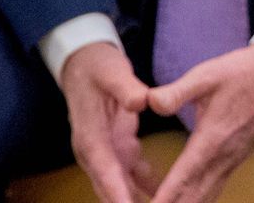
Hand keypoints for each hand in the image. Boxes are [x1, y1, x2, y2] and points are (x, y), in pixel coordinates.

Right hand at [58, 42, 156, 202]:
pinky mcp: (118, 147)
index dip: (117, 193)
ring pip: (121, 185)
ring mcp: (106, 151)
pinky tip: (167, 194)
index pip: (105, 170)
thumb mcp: (113, 71)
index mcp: (91, 136)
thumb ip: (127, 87)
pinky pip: (133, 173)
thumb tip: (140, 101)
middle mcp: (95, 150)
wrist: (85, 63)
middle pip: (110, 187)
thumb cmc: (98, 67)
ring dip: (136, 199)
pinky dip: (147, 185)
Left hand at [147, 45, 253, 202]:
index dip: (164, 200)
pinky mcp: (235, 158)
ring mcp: (231, 160)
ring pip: (205, 196)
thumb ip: (176, 91)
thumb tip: (149, 103)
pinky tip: (187, 202)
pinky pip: (214, 189)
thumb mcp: (205, 75)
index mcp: (211, 140)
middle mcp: (222, 157)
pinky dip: (197, 200)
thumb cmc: (241, 72)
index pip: (182, 180)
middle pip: (193, 197)